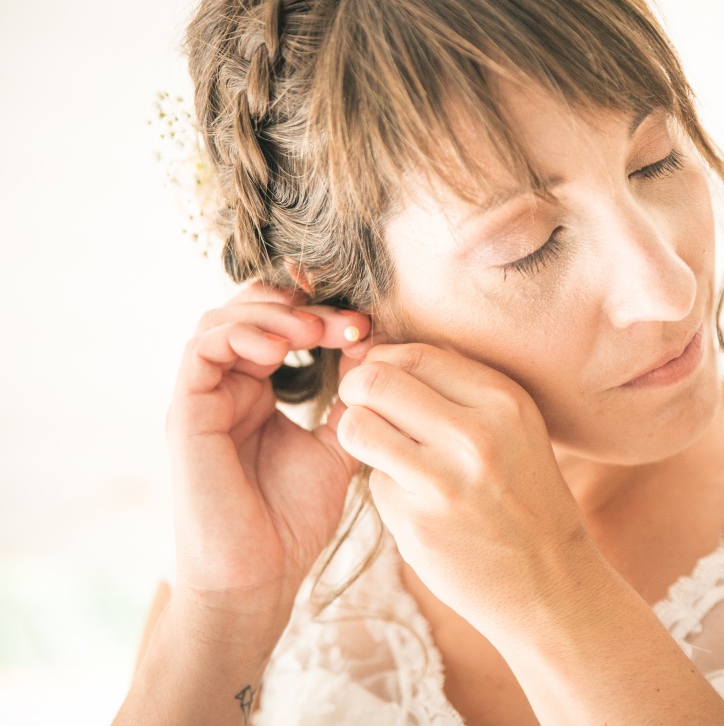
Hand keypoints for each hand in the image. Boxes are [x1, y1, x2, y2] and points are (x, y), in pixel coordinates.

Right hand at [166, 283, 369, 625]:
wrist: (257, 579)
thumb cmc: (292, 521)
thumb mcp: (338, 447)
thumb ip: (353, 400)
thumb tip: (376, 346)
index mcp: (260, 392)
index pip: (282, 325)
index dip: (323, 314)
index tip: (367, 327)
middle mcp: (228, 389)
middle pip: (250, 312)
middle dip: (300, 306)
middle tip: (343, 322)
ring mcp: (204, 399)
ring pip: (222, 320)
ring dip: (271, 315)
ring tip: (313, 332)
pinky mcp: (186, 413)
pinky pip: (202, 351)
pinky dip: (240, 336)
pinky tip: (280, 351)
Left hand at [335, 343, 593, 640]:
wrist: (552, 582)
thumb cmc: (525, 495)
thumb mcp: (515, 427)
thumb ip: (458, 388)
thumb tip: (384, 351)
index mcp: (504, 401)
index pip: (414, 354)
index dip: (383, 363)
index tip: (382, 381)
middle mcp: (476, 435)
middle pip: (376, 381)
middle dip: (357, 391)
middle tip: (363, 408)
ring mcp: (444, 481)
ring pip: (357, 428)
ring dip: (358, 435)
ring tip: (381, 449)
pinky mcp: (416, 523)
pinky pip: (372, 482)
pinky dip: (385, 487)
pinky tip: (416, 502)